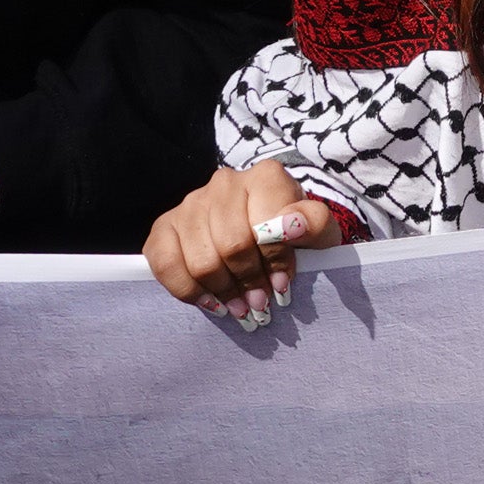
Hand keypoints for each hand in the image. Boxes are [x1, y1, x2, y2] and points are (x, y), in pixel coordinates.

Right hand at [143, 161, 341, 324]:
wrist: (265, 233)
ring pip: (201, 260)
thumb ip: (314, 225)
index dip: (274, 261)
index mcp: (266, 177)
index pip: (265, 225)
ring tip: (240, 306)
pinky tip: (210, 301)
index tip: (283, 284)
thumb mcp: (318, 231)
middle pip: (231, 245)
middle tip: (261, 303)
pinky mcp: (165, 226)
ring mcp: (191, 203)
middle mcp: (225, 182)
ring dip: (223, 292)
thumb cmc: (294, 234)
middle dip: (249, 282)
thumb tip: (292, 226)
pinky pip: (165, 263)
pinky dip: (188, 290)